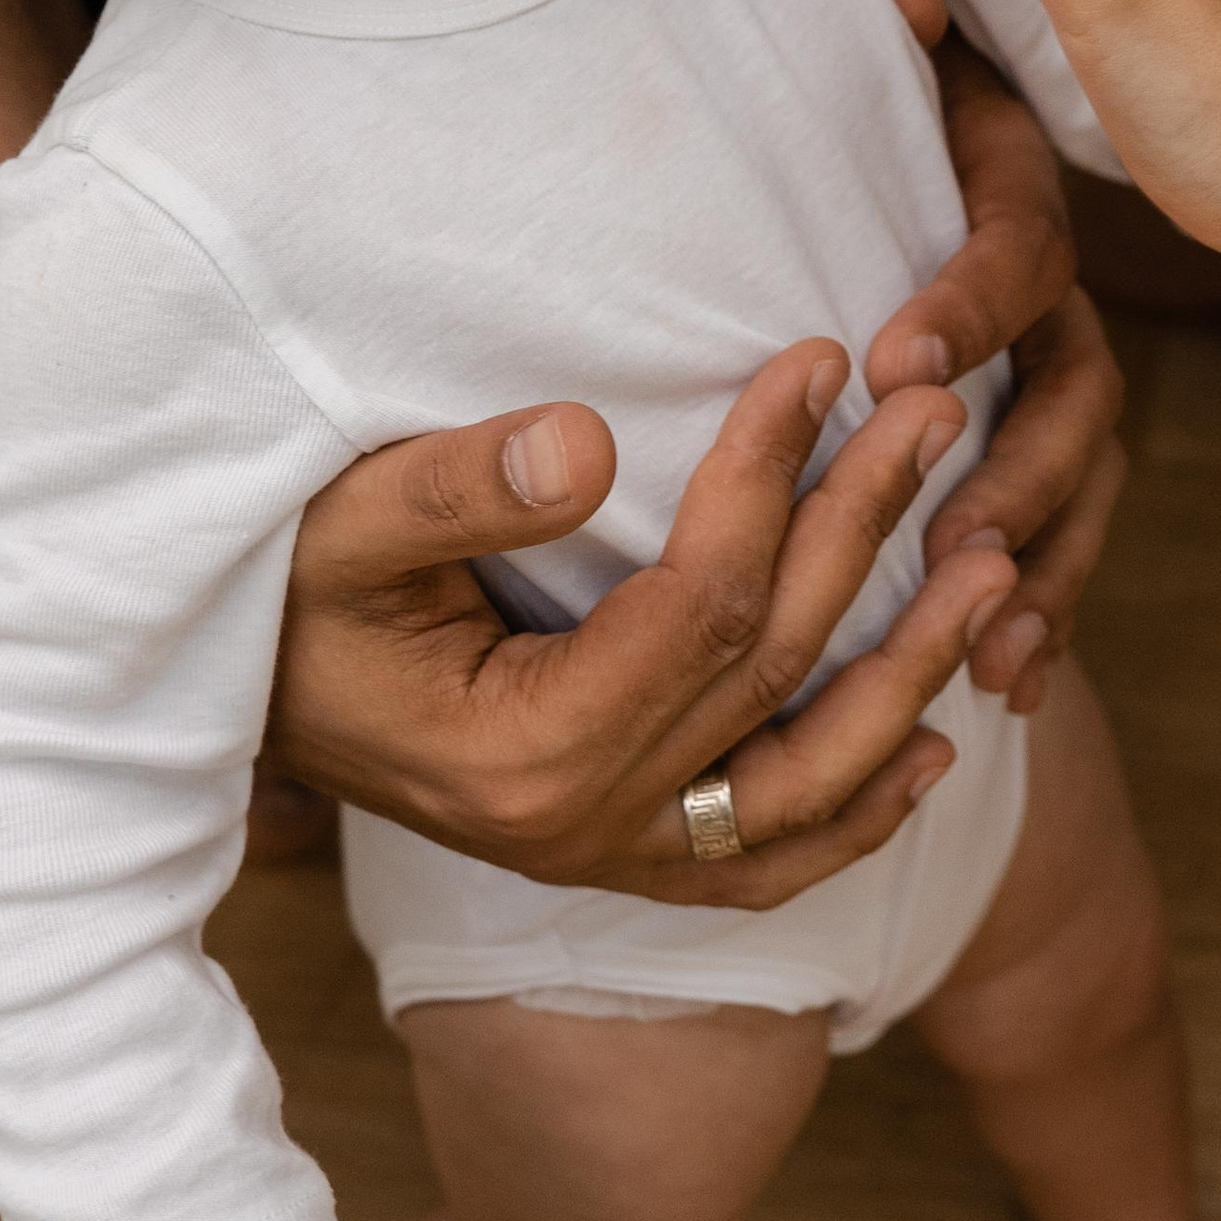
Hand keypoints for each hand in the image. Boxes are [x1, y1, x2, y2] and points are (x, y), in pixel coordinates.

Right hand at [271, 343, 1020, 896]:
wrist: (227, 708)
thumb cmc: (276, 600)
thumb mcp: (335, 527)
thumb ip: (453, 487)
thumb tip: (592, 438)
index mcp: (521, 750)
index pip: (699, 604)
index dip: (772, 475)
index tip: (820, 359)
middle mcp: (579, 825)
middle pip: (771, 670)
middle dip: (864, 529)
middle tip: (939, 413)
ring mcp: (606, 857)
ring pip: (803, 783)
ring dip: (908, 672)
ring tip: (993, 564)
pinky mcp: (618, 860)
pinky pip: (765, 861)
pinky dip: (858, 816)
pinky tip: (931, 747)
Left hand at [867, 8, 1125, 714]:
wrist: (938, 131)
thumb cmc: (907, 99)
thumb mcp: (915, 52)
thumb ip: (911, 22)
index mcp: (1019, 201)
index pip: (1012, 251)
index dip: (964, 304)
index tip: (892, 360)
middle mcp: (1061, 298)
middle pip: (1070, 396)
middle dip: (1016, 481)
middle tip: (955, 550)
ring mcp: (1063, 380)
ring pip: (1081, 484)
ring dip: (1042, 571)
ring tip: (989, 651)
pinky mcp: (1048, 452)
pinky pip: (1067, 542)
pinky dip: (1044, 614)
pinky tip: (1003, 689)